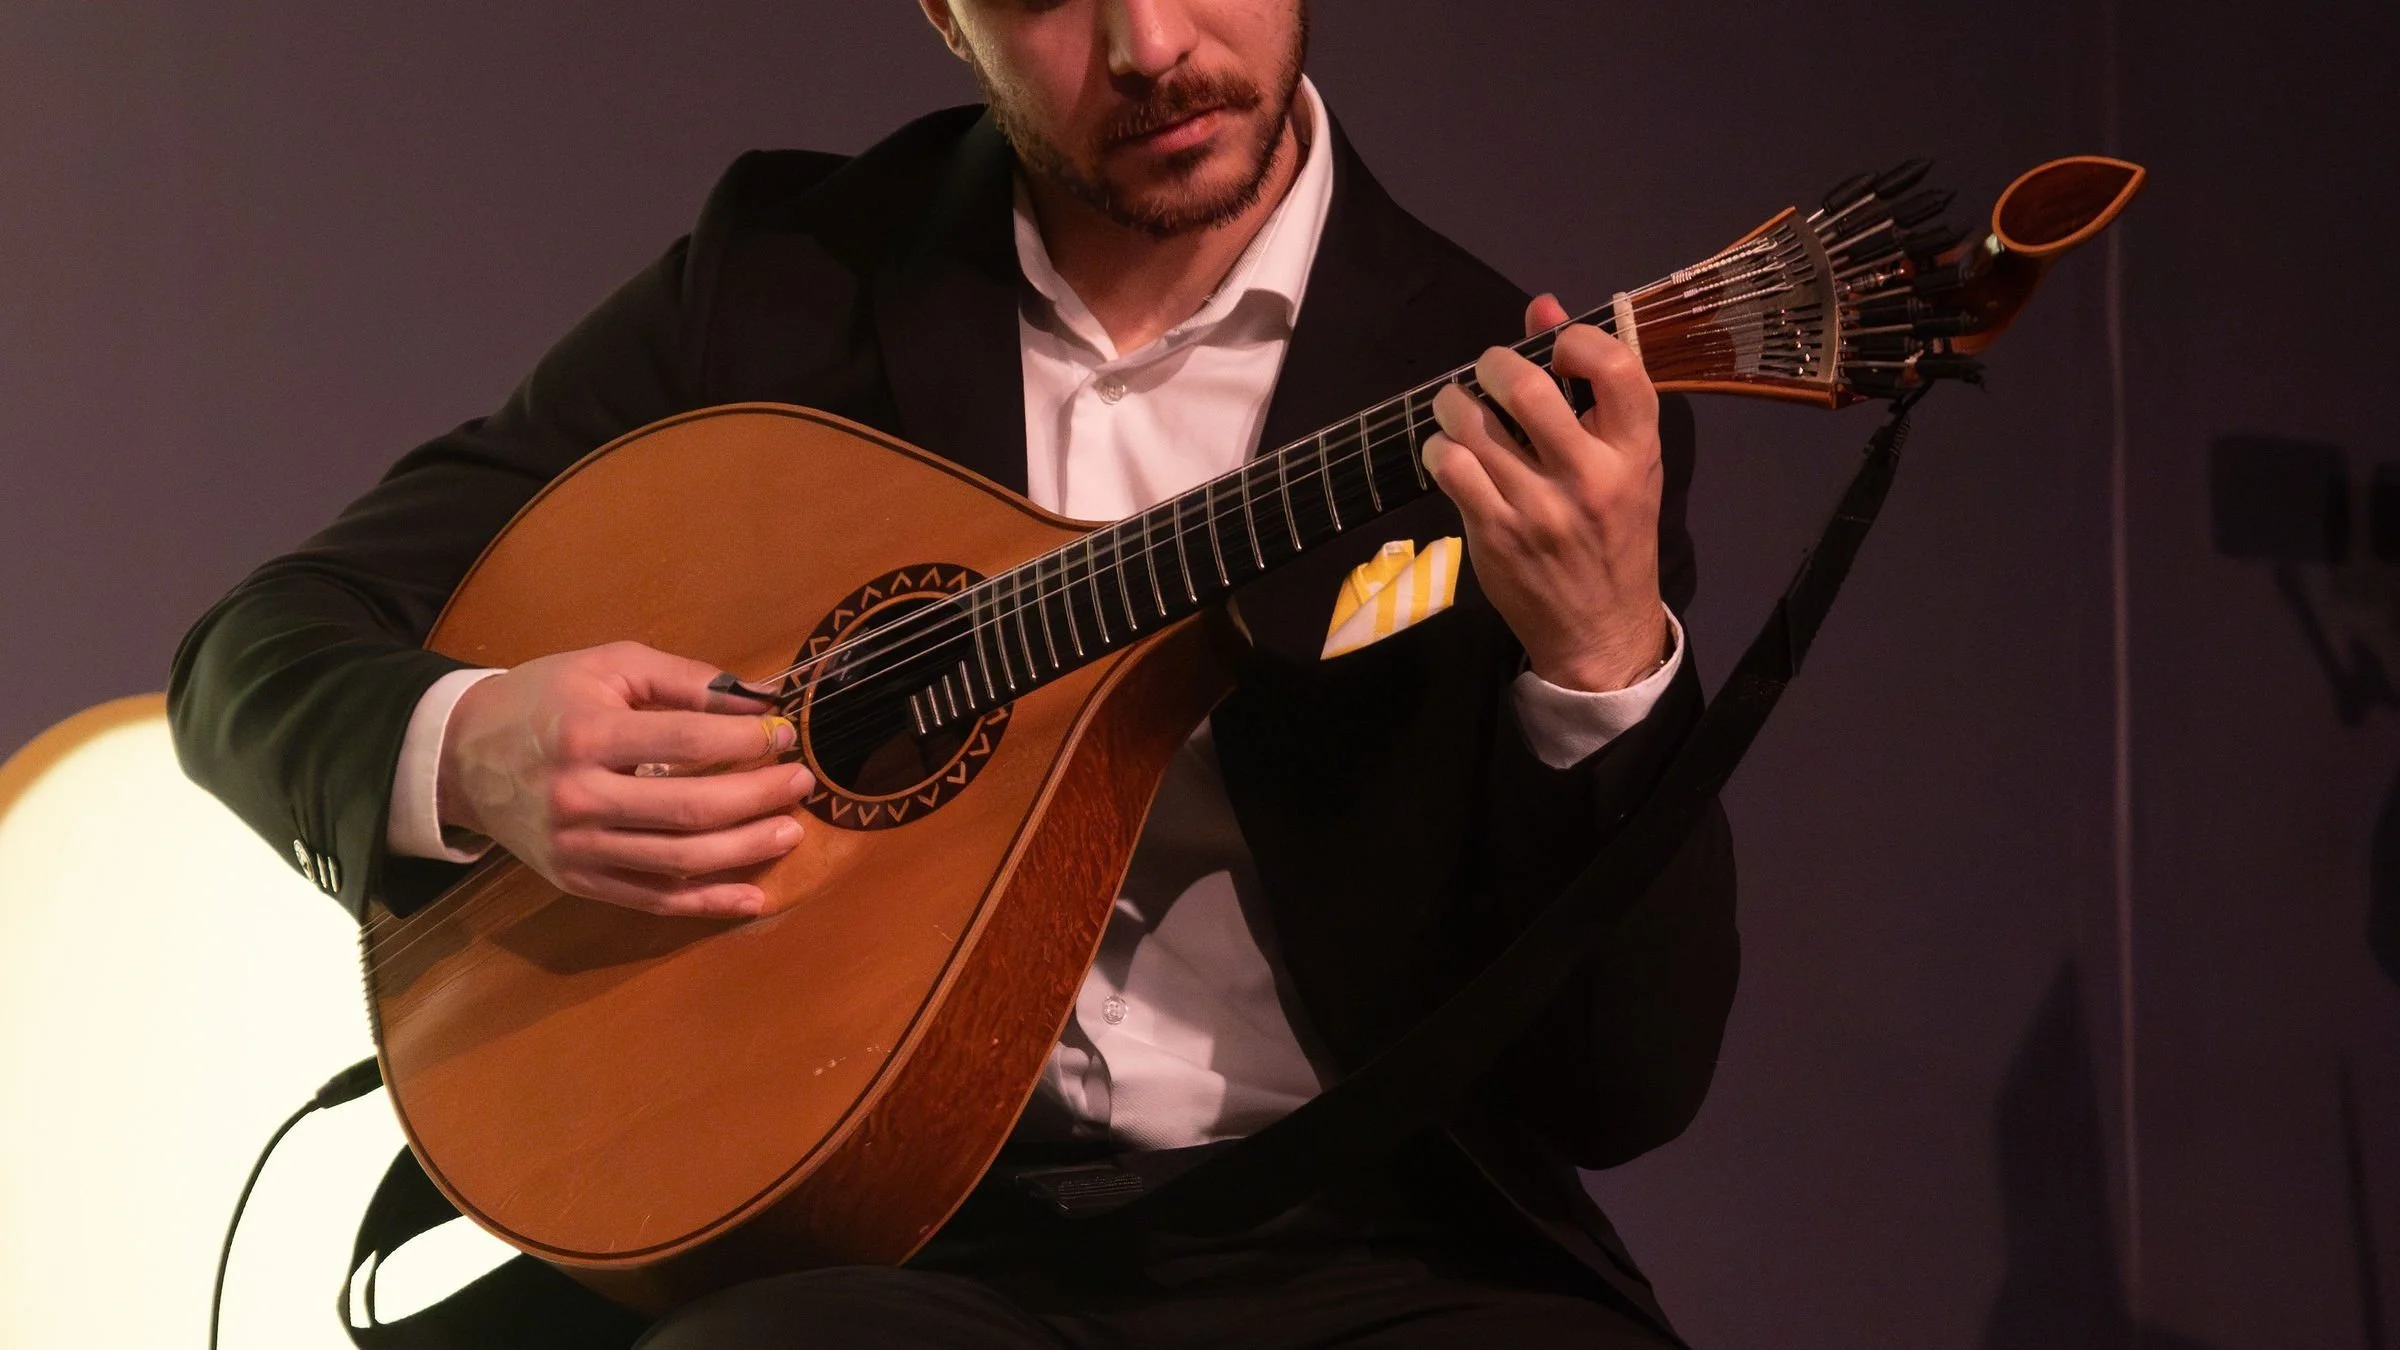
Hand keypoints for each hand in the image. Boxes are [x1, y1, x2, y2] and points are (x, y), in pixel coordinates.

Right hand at [437, 641, 814, 917]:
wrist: (461, 754)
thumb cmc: (544, 700)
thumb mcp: (607, 666)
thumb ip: (682, 679)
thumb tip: (757, 703)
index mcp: (587, 734)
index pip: (687, 742)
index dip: (746, 742)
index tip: (784, 736)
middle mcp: (580, 797)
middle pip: (690, 808)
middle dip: (758, 796)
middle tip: (801, 783)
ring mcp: (577, 847)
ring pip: (678, 860)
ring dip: (746, 849)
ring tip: (790, 831)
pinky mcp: (576, 881)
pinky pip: (652, 899)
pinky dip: (706, 903)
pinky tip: (752, 896)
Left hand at [1423, 293, 1670, 691]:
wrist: (1600, 628)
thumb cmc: (1615, 533)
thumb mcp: (1624, 461)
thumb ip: (1590, 386)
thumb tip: (1540, 303)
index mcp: (1635, 452)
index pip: (1615, 366)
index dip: (1574, 337)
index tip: (1555, 347)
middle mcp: (1590, 477)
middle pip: (1526, 387)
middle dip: (1493, 363)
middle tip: (1487, 370)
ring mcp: (1538, 508)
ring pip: (1474, 423)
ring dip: (1455, 402)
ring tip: (1459, 406)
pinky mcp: (1495, 533)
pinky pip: (1450, 466)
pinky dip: (1439, 447)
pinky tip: (1449, 451)